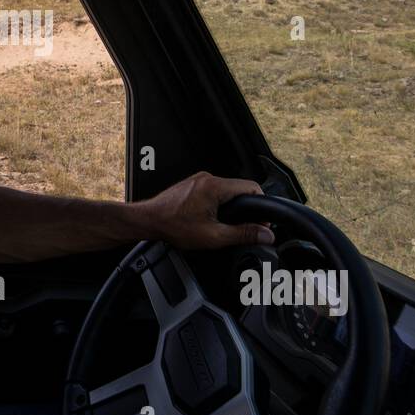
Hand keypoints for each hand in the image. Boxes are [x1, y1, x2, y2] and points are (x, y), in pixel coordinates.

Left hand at [131, 171, 272, 250]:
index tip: (262, 221)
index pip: (252, 187)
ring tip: (226, 224)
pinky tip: (212, 219)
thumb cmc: (173, 226)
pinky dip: (219, 204)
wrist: (148, 221)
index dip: (262, 205)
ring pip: (227, 191)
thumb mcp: (213, 236)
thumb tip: (265, 234)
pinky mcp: (193, 186)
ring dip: (231, 207)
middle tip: (246, 227)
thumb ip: (242, 234)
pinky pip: (214, 192)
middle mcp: (207, 178)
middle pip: (240, 189)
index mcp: (215, 186)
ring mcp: (199, 180)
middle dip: (246, 208)